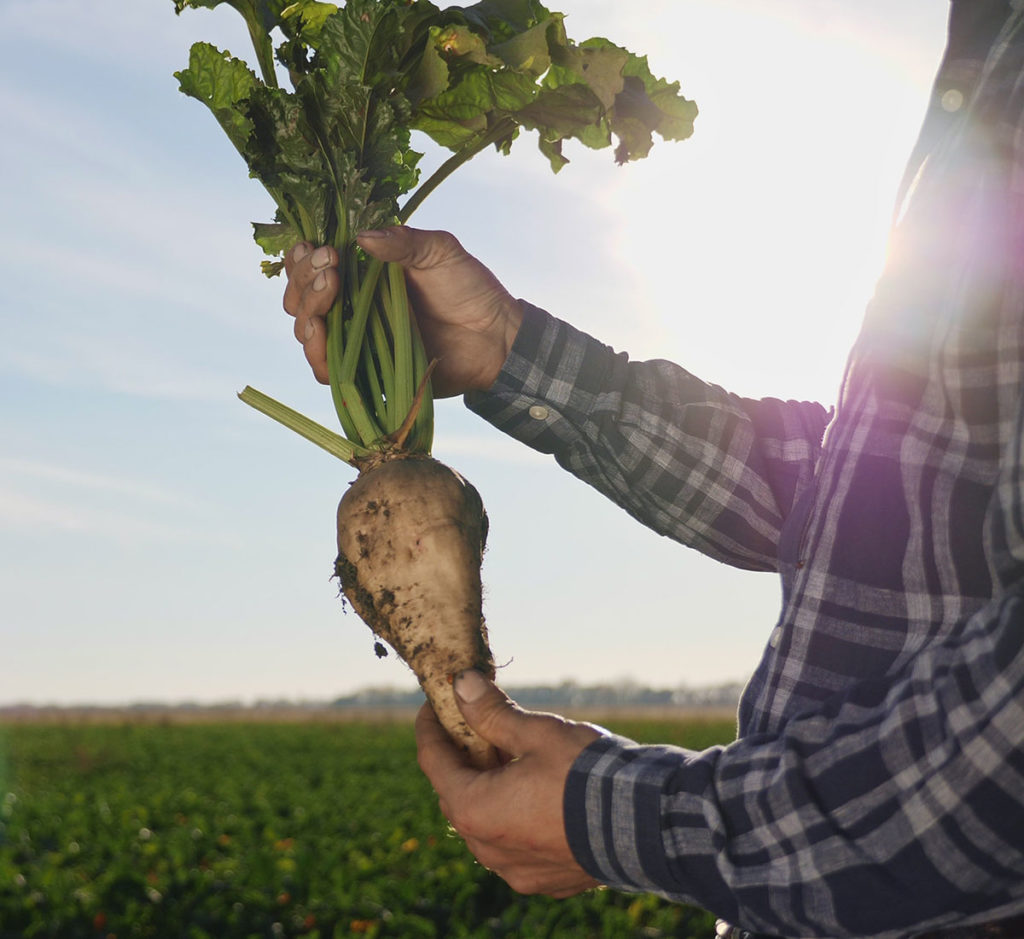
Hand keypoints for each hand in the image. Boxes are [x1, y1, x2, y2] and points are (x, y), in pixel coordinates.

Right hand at [282, 227, 522, 396]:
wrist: (496, 338)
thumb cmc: (470, 289)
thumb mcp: (439, 251)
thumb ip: (403, 241)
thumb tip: (360, 237)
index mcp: (361, 272)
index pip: (311, 265)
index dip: (304, 258)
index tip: (324, 250)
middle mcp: (351, 305)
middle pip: (299, 298)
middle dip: (304, 283)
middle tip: (331, 271)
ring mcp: (356, 339)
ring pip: (307, 332)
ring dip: (306, 316)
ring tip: (325, 301)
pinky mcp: (366, 372)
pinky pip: (328, 371)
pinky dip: (318, 356)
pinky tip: (322, 337)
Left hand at [416, 670, 603, 897]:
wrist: (647, 825)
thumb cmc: (587, 773)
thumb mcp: (537, 732)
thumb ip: (492, 712)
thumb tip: (461, 684)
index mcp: (475, 810)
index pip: (434, 761)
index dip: (431, 727)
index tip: (434, 704)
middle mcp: (487, 849)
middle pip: (456, 795)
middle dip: (461, 758)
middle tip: (475, 725)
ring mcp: (516, 871)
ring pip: (485, 825)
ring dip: (487, 791)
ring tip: (509, 757)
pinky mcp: (545, 880)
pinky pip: (514, 847)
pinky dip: (514, 819)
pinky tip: (537, 794)